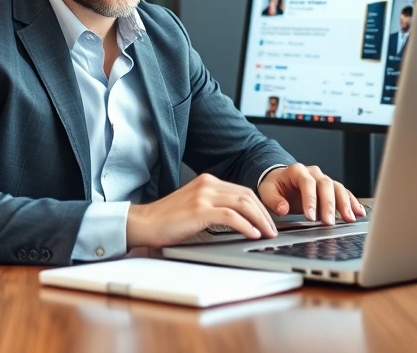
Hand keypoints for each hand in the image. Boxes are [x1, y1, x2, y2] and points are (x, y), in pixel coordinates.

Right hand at [126, 174, 277, 247]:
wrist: (143, 223)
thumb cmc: (167, 220)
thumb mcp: (195, 207)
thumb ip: (215, 206)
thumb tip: (241, 220)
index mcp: (208, 181)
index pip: (243, 191)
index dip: (260, 207)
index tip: (268, 221)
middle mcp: (207, 184)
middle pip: (247, 196)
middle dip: (264, 214)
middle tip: (273, 230)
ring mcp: (203, 196)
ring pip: (243, 204)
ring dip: (259, 220)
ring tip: (267, 234)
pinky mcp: (199, 210)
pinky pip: (230, 216)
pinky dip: (245, 225)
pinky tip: (252, 234)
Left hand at [257, 164, 366, 225]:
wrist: (281, 180)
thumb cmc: (275, 185)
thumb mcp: (267, 191)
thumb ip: (274, 200)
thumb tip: (283, 209)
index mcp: (297, 171)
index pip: (307, 183)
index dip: (310, 200)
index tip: (310, 216)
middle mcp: (314, 173)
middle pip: (326, 185)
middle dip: (329, 205)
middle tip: (329, 222)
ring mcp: (324, 179)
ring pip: (338, 188)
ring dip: (345, 204)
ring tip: (349, 218)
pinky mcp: (331, 188)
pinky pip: (344, 193)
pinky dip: (352, 202)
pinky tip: (358, 212)